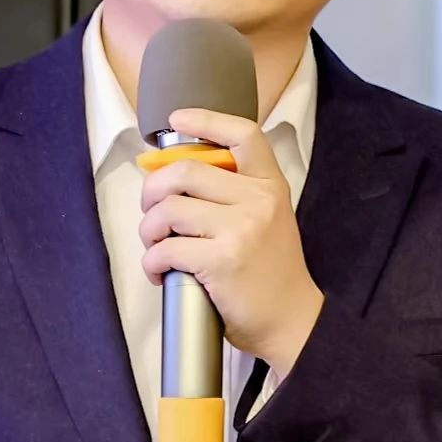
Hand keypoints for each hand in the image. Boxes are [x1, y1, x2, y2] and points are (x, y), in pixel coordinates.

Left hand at [137, 107, 325, 379]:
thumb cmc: (272, 274)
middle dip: (153, 189)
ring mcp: (240, 230)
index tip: (177, 120)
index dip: (206, 119)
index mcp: (271, 186)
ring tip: (154, 245)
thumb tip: (178, 179)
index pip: (244, 135)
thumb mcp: (269, 221)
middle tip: (151, 210)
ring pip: (168, 209)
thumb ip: (238, 196)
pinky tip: (158, 271)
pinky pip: (166, 248)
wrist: (292, 321)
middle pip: (186, 171)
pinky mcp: (221, 260)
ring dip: (148, 229)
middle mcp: (258, 201)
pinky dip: (151, 261)